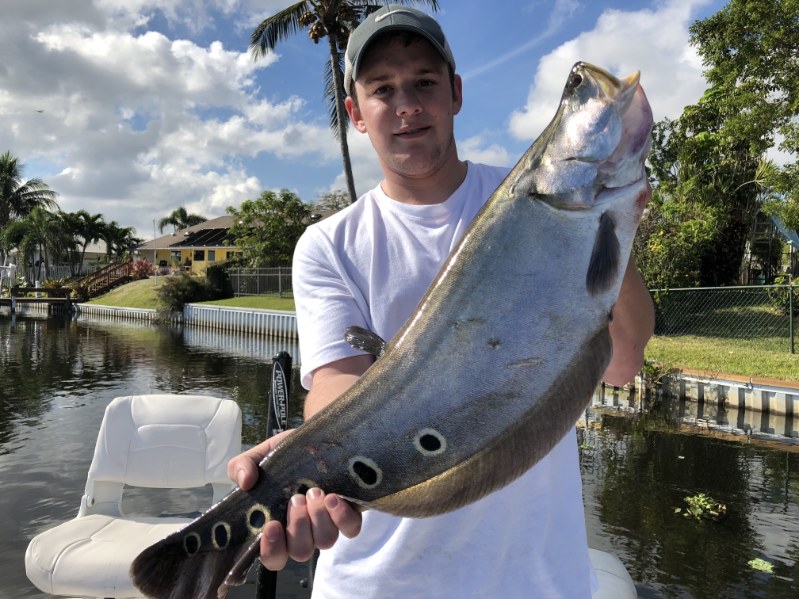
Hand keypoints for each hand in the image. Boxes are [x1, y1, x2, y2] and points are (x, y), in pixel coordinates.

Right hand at [227, 430, 361, 569]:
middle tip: (296, 498)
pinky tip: (334, 498)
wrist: (316, 438)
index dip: (272, 549)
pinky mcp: (348, 514)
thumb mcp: (260, 457)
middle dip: (298, 526)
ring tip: (315, 492)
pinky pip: (350, 529)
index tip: (271, 525)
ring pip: (325, 541)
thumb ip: (242, 466)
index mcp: (278, 527)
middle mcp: (304, 532)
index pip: (273, 557)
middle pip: (301, 552)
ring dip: (318, 518)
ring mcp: (327, 525)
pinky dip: (342, 517)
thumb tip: (245, 482)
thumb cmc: (285, 456)